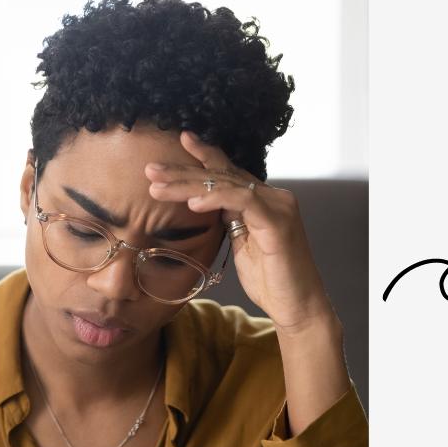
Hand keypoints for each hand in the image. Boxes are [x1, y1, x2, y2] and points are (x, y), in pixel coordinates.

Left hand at [144, 131, 334, 335]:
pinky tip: (193, 203)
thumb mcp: (241, 243)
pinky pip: (243, 201)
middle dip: (183, 171)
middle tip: (150, 170)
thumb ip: (229, 219)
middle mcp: (275, 197)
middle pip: (223, 175)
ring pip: (227, 185)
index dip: (206, 154)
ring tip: (158, 188)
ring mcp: (279, 207)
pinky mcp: (278, 222)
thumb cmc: (270, 280)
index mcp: (264, 201)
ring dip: (188, 185)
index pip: (230, 171)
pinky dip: (216, 198)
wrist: (297, 306)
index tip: (181, 140)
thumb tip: (204, 201)